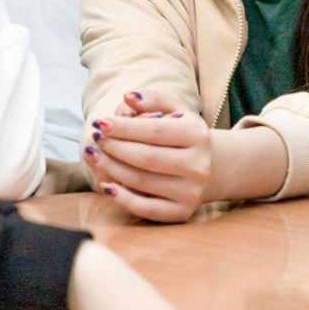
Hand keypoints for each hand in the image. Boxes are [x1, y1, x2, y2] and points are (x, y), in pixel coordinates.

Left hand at [85, 90, 208, 222]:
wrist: (214, 167)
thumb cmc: (185, 135)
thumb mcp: (177, 110)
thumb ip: (154, 98)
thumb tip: (128, 97)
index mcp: (197, 135)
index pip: (154, 130)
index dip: (124, 127)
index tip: (101, 123)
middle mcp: (198, 165)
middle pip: (146, 157)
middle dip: (114, 148)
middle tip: (95, 140)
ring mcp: (191, 191)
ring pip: (142, 181)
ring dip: (111, 169)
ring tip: (94, 156)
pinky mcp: (182, 212)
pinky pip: (147, 209)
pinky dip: (123, 198)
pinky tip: (107, 185)